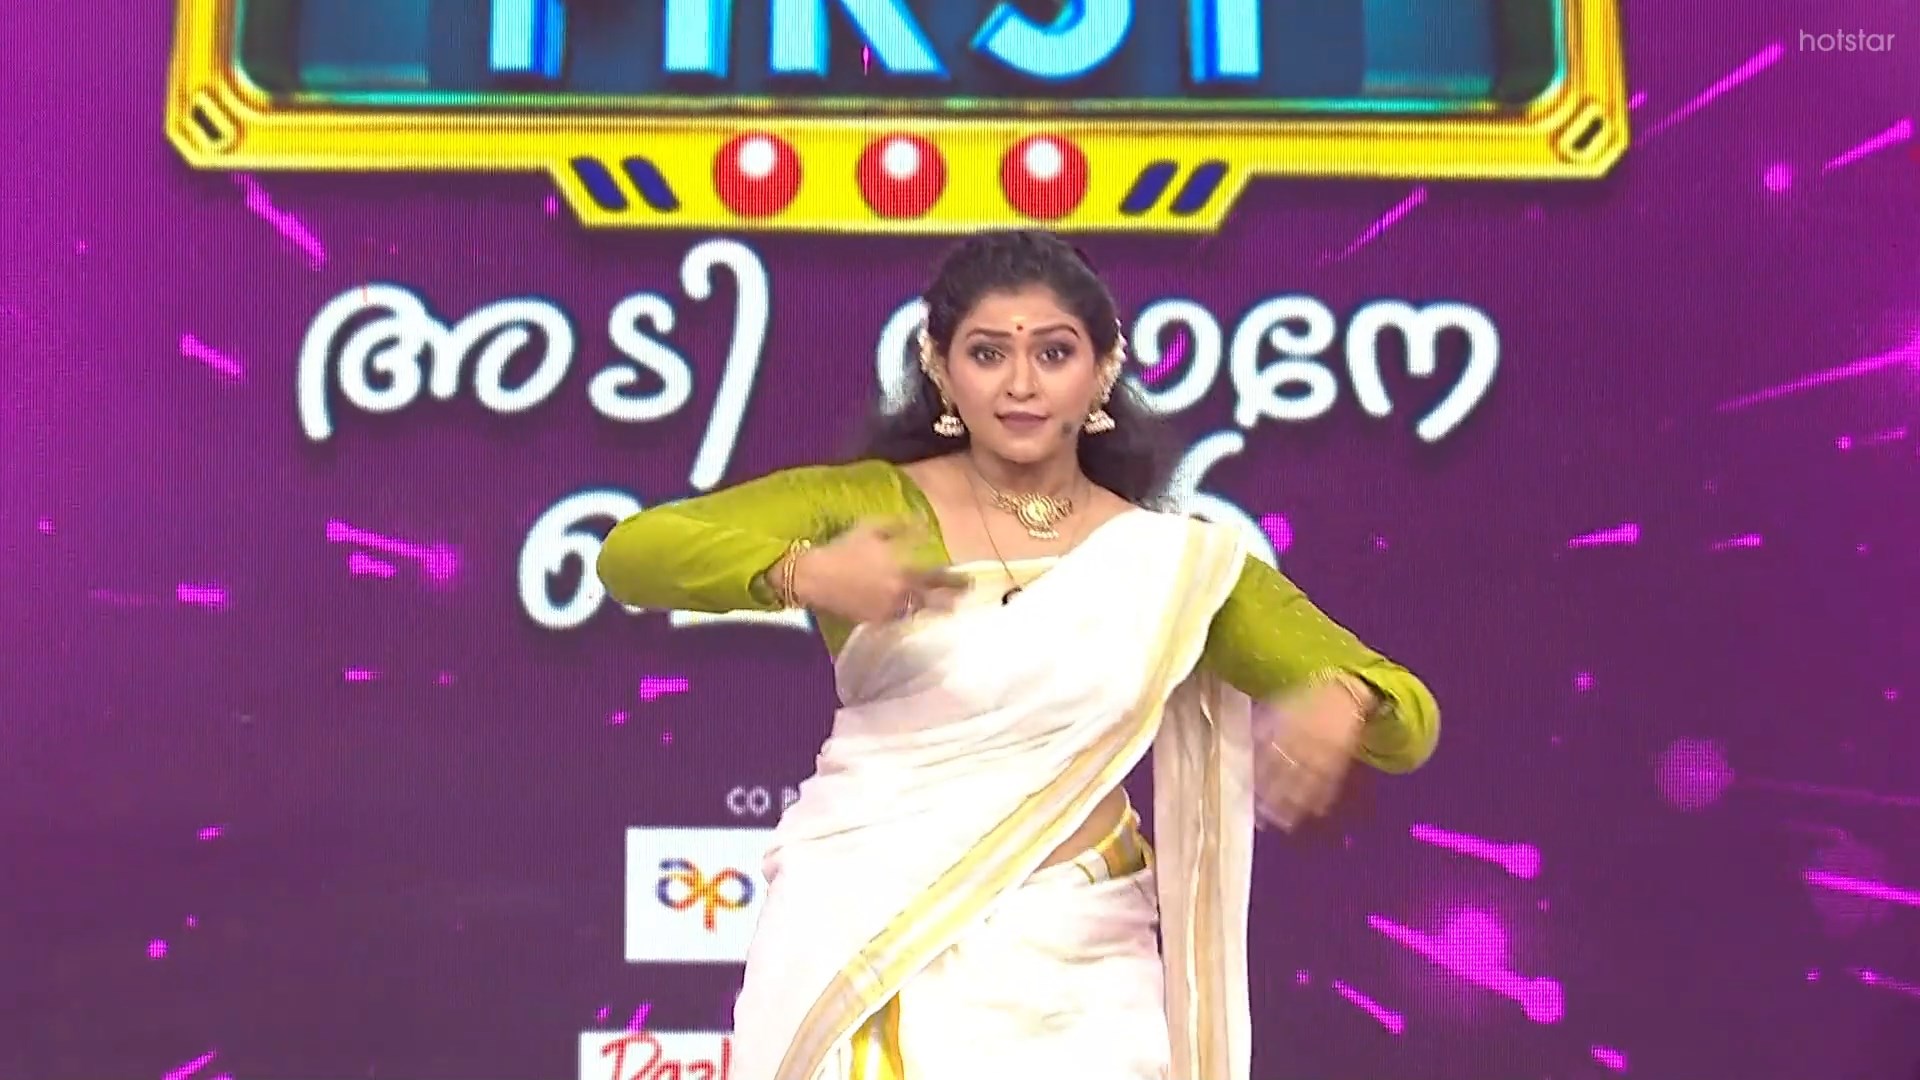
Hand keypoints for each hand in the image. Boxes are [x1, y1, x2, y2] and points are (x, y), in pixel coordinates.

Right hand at [791, 520, 968, 624]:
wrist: (814, 576)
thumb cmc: (843, 548)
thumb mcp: (870, 527)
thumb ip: (899, 526)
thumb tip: (922, 525)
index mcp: (903, 568)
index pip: (936, 575)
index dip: (954, 578)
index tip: (969, 580)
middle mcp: (901, 592)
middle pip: (935, 598)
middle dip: (953, 599)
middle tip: (966, 599)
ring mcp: (889, 608)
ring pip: (919, 612)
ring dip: (935, 611)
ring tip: (948, 610)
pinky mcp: (876, 620)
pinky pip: (899, 620)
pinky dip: (910, 617)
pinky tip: (916, 616)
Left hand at [1255, 679, 1369, 831]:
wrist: (1345, 691)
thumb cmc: (1307, 698)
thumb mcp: (1281, 705)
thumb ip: (1264, 726)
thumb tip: (1245, 744)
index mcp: (1288, 728)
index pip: (1269, 758)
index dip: (1259, 778)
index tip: (1248, 795)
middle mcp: (1305, 743)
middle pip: (1287, 775)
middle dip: (1275, 798)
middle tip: (1262, 819)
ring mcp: (1325, 752)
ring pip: (1309, 783)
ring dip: (1297, 805)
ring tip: (1284, 824)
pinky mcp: (1341, 759)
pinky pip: (1332, 781)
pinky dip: (1324, 797)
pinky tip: (1315, 812)